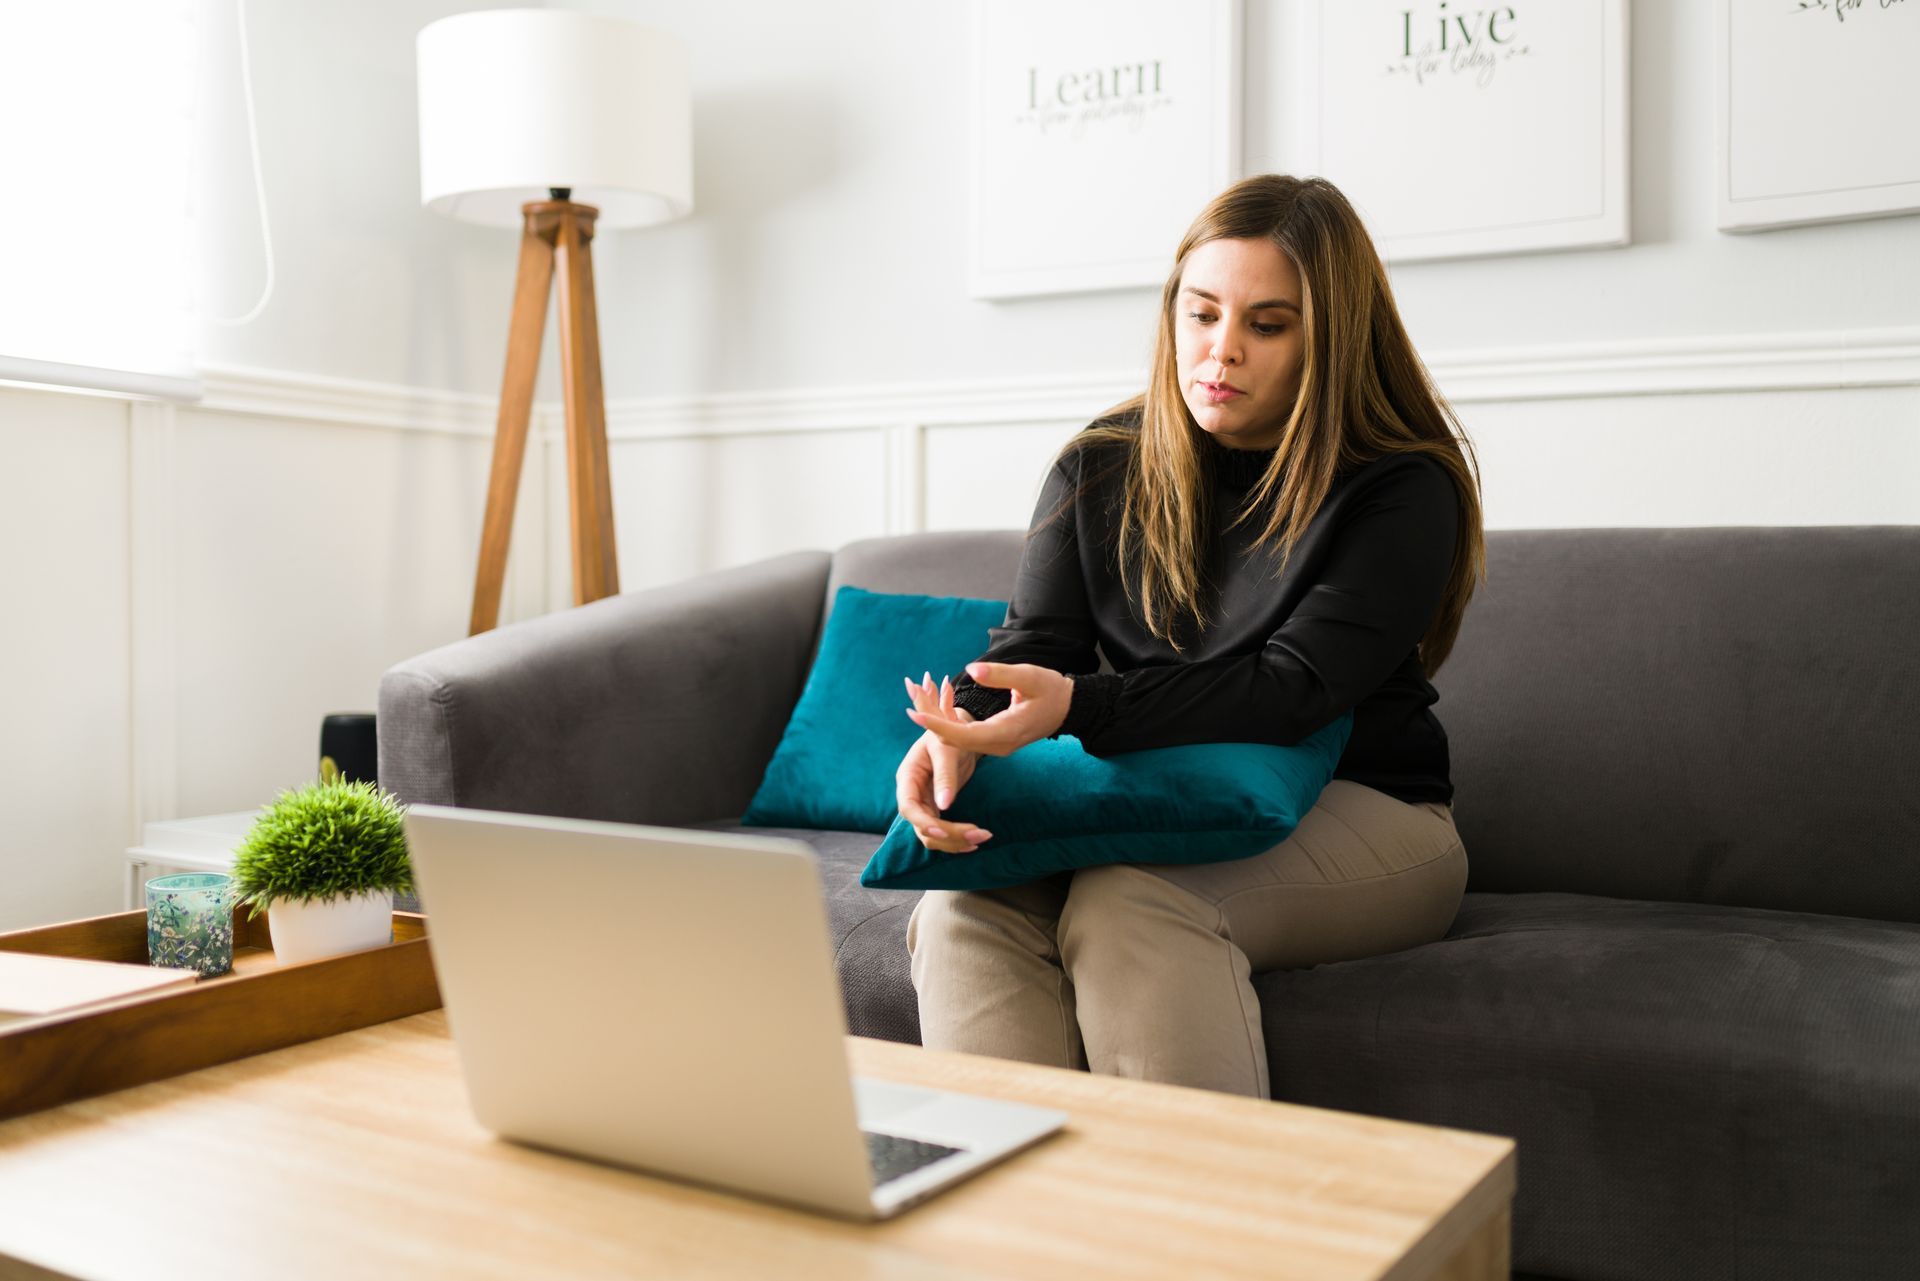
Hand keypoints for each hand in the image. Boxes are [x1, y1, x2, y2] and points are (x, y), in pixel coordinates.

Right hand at [895, 673, 987, 853]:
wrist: (958, 733)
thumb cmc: (947, 735)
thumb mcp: (946, 751)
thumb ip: (944, 777)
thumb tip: (945, 804)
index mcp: (908, 778)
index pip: (908, 808)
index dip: (923, 822)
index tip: (943, 831)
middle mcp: (913, 795)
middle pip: (923, 827)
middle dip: (949, 836)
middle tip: (978, 835)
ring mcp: (925, 803)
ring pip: (934, 835)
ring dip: (956, 841)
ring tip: (983, 837)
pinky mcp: (937, 808)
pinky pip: (944, 832)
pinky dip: (958, 839)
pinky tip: (975, 841)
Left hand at [906, 662, 1071, 757]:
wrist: (1068, 708)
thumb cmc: (1051, 690)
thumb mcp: (1029, 677)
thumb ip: (1001, 675)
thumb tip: (971, 670)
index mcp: (1005, 733)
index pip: (964, 735)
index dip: (937, 725)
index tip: (914, 713)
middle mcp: (997, 745)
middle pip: (955, 740)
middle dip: (930, 721)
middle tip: (909, 697)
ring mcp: (995, 746)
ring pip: (958, 739)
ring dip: (936, 721)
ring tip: (915, 697)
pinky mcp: (994, 741)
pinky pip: (965, 735)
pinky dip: (948, 721)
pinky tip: (934, 707)